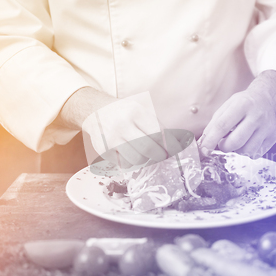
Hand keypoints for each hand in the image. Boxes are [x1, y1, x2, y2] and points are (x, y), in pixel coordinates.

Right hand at [58, 88, 181, 169]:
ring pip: (137, 159)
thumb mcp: (142, 111)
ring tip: (145, 153)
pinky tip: (130, 153)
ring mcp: (111, 138)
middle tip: (162, 155)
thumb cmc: (125, 113)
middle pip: (148, 149)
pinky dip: (131, 162)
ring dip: (145, 159)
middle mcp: (122, 125)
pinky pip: (124, 164)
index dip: (169, 146)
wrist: (95, 111)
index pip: (158, 134)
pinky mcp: (103, 150)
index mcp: (136, 112)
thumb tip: (180, 142)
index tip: (174, 151)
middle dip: (159, 155)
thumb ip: (159, 126)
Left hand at [199, 70, 275, 158]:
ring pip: (246, 151)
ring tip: (237, 139)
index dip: (211, 140)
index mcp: (242, 104)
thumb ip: (213, 125)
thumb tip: (202, 145)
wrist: (267, 99)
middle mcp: (257, 116)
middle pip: (235, 142)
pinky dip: (247, 151)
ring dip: (236, 150)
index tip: (203, 150)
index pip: (223, 125)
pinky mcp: (273, 138)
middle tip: (223, 142)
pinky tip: (248, 141)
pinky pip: (255, 154)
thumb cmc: (242, 104)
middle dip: (224, 147)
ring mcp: (267, 128)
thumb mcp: (227, 107)